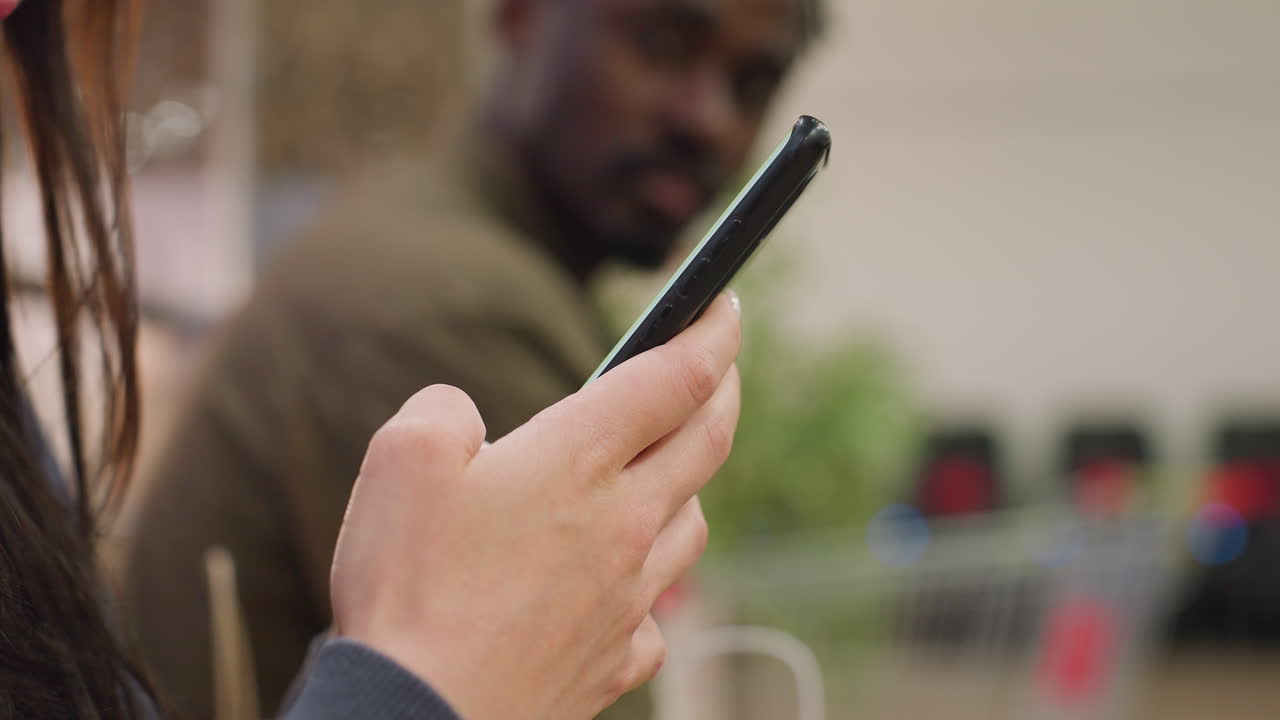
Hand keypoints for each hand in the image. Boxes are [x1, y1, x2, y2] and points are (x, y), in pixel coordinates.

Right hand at [331, 293, 741, 719]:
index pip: (675, 376)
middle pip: (707, 441)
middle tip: (723, 366)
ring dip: (690, 483)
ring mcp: (628, 595)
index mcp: (579, 460)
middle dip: (724, 390)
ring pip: (693, 523)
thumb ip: (447, 409)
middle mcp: (623, 523)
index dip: (711, 330)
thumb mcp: (402, 457)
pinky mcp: (618, 658)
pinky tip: (620, 580)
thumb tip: (469, 417)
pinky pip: (656, 607)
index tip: (726, 304)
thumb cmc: (409, 588)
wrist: (421, 717)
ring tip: (665, 470)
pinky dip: (650, 578)